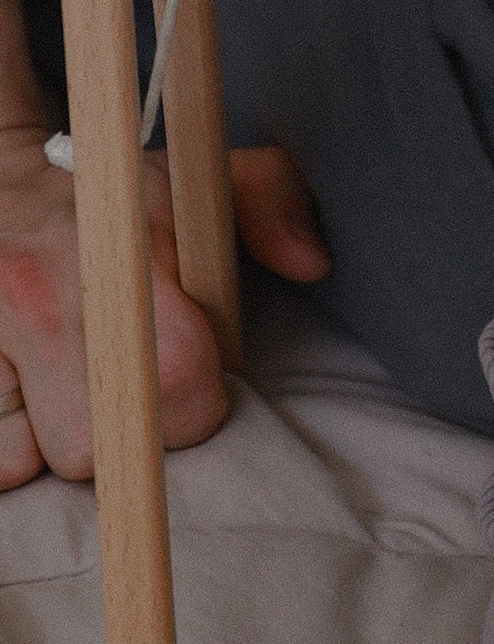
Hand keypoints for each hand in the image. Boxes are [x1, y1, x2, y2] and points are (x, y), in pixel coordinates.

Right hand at [0, 126, 334, 491]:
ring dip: (50, 446)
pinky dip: (6, 447)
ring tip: (66, 387)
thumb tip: (314, 261)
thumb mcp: (194, 178)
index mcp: (110, 255)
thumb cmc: (107, 197)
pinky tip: (24, 397)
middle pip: (90, 452)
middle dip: (122, 440)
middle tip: (128, 389)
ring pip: (20, 465)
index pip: (175, 380)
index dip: (195, 401)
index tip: (193, 376)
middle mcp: (33, 302)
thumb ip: (270, 203)